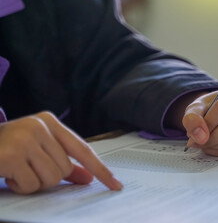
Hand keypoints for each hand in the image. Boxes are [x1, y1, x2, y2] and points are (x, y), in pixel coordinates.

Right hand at [0, 111, 121, 193]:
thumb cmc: (6, 149)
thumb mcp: (37, 150)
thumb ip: (63, 162)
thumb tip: (87, 178)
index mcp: (49, 122)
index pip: (83, 149)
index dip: (100, 169)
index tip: (115, 184)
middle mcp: (39, 125)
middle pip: (65, 169)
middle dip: (47, 177)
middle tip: (26, 168)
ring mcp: (25, 137)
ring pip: (51, 178)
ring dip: (33, 182)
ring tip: (17, 170)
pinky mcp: (12, 154)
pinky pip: (30, 184)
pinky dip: (20, 186)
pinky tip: (7, 174)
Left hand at [182, 79, 217, 156]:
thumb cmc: (210, 107)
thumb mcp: (197, 107)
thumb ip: (193, 118)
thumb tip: (199, 136)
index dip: (207, 123)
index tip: (195, 131)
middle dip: (210, 138)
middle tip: (197, 142)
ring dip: (215, 146)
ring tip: (203, 142)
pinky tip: (214, 146)